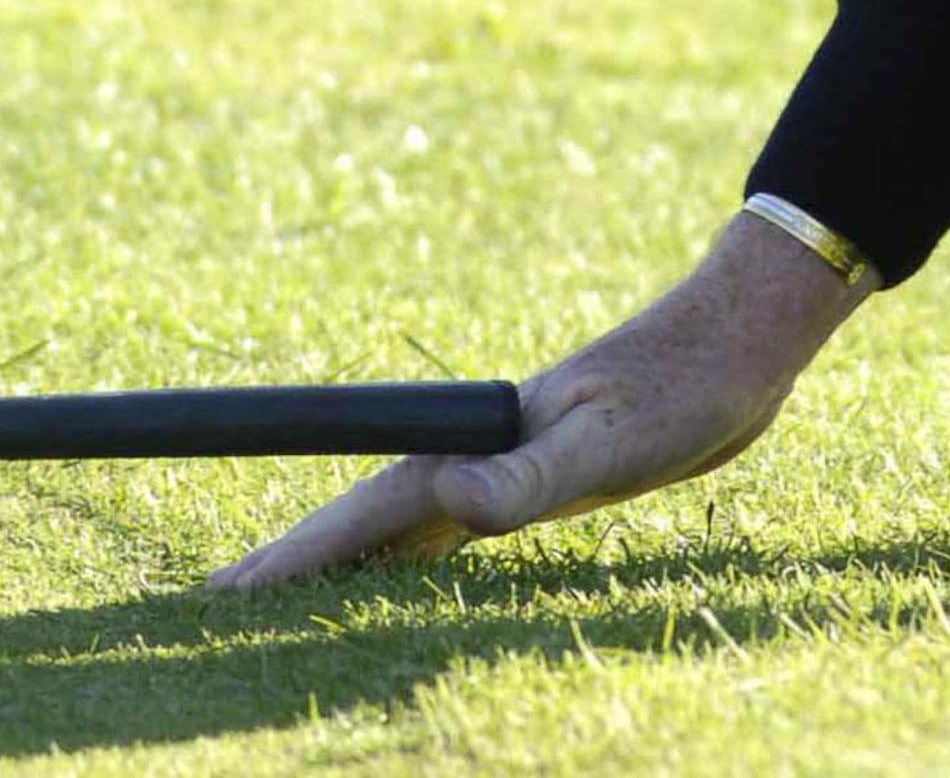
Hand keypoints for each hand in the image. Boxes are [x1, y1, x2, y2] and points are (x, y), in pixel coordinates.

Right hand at [200, 210, 868, 591]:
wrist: (742, 335)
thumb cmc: (684, 386)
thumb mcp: (611, 443)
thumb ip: (529, 476)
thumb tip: (446, 501)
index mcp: (473, 440)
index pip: (361, 509)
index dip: (290, 554)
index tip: (216, 596)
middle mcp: (473, 447)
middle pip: (360, 516)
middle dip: (289, 563)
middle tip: (208, 613)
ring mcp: (501, 458)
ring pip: (398, 522)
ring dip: (340, 562)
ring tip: (276, 604)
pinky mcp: (537, 469)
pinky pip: (447, 525)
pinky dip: (405, 556)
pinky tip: (396, 578)